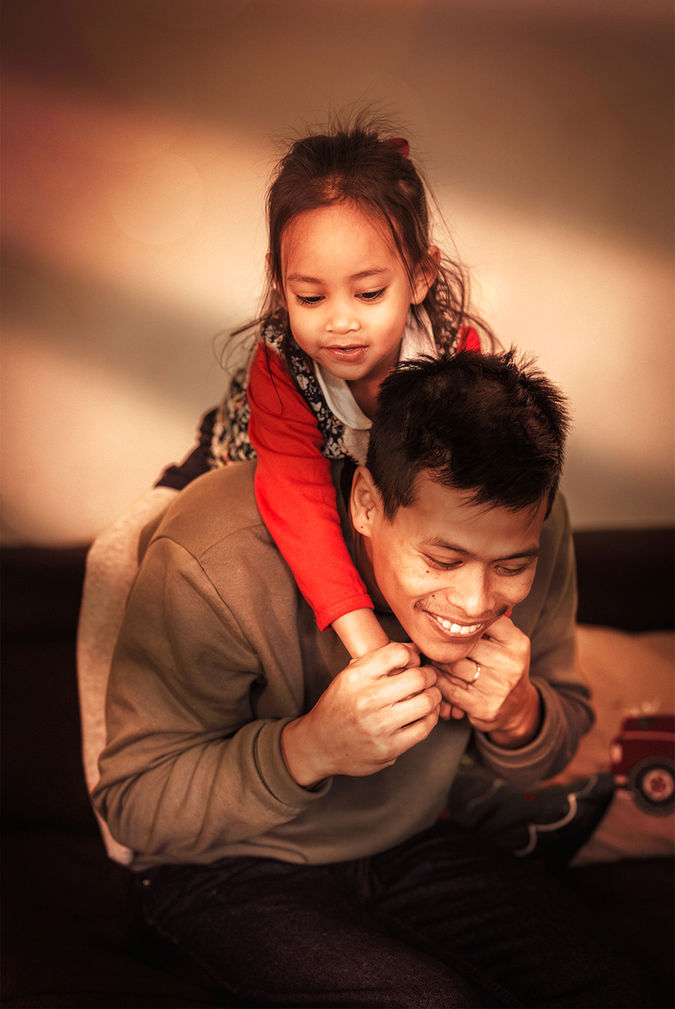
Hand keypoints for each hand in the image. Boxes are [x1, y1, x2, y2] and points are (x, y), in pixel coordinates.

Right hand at [282, 642, 441, 785]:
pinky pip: (424, 728)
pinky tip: (426, 713)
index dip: (412, 654)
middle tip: (428, 676)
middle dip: (429, 674)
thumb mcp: (347, 676)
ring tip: (430, 694)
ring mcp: (379, 726)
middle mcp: (367, 700)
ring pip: (426, 702)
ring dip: (434, 696)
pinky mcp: (389, 748)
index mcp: (355, 677)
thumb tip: (412, 649)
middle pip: (418, 677)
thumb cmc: (337, 707)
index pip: (397, 653)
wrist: (319, 745)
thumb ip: (375, 662)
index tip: (413, 660)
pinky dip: (431, 717)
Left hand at [434, 614, 539, 747]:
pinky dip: (438, 681)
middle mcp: (508, 664)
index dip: (461, 620)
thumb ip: (488, 625)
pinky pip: (448, 688)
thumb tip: (455, 602)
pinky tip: (435, 675)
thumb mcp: (508, 644)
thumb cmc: (504, 668)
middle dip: (444, 642)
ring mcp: (495, 687)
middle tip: (432, 638)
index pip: (483, 621)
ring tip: (432, 655)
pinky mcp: (481, 706)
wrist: (516, 708)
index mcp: (516, 643)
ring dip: (437, 661)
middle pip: (463, 644)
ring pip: (451, 666)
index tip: (449, 620)